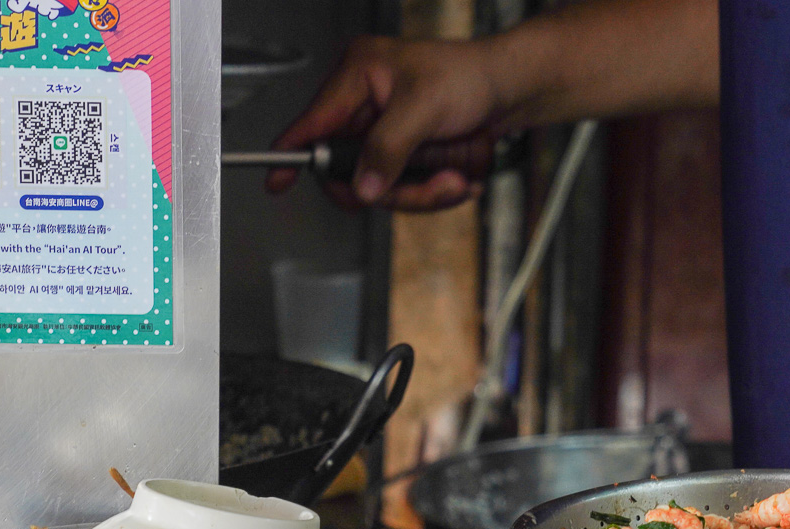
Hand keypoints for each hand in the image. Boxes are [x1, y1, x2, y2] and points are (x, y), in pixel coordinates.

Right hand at [267, 36, 503, 209]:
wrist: (513, 89)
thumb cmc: (472, 76)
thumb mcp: (424, 109)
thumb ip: (388, 149)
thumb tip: (363, 185)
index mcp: (358, 75)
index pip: (313, 123)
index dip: (294, 156)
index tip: (277, 183)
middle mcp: (365, 105)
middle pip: (352, 169)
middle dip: (396, 187)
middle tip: (433, 185)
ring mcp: (384, 132)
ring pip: (382, 186)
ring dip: (423, 192)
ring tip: (457, 178)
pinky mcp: (405, 152)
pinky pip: (405, 188)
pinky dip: (434, 190)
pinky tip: (459, 177)